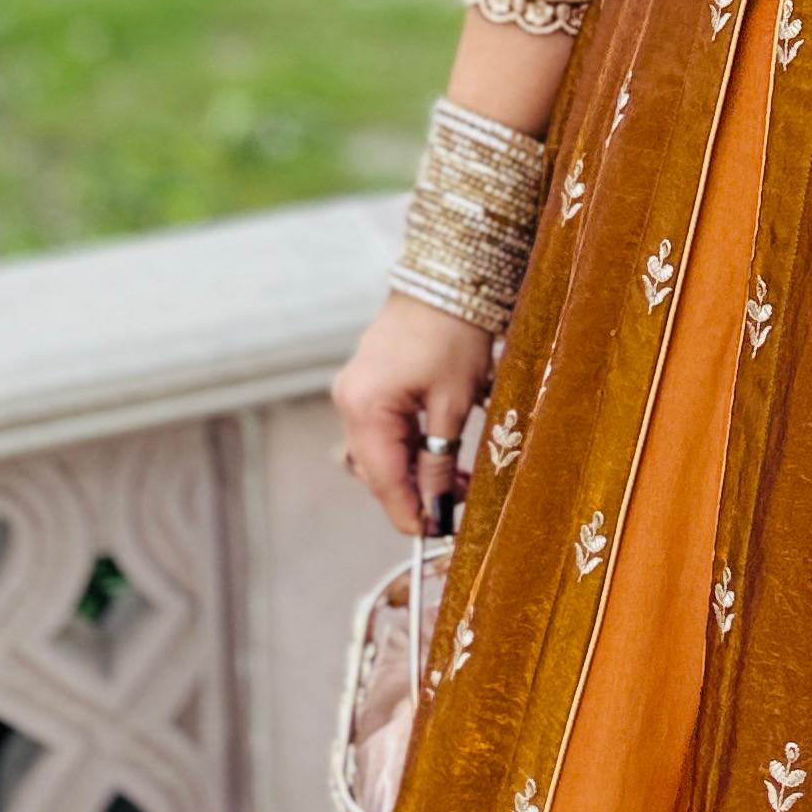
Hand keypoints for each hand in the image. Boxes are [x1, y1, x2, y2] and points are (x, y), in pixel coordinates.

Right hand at [332, 296, 493, 536]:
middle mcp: (349, 402)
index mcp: (365, 408)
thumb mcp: (454, 403)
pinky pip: (381, 429)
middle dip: (416, 491)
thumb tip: (439, 509)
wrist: (447, 277)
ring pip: (379, 452)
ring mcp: (354, 391)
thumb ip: (440, 460)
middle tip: (462, 502)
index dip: (410, 512)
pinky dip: (407, 446)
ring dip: (414, 470)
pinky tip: (441, 450)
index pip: (383, 480)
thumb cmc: (453, 334)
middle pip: (376, 470)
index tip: (437, 535)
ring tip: (460, 478)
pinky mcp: (367, 383)